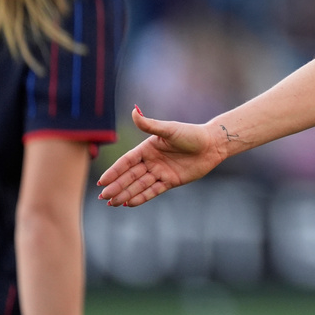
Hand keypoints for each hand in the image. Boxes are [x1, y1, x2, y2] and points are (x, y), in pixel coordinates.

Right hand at [96, 107, 224, 206]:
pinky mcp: (171, 181)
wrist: (212, 145)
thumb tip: (133, 110)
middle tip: (103, 197)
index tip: (101, 182)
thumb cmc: (191, 134)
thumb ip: (150, 124)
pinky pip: (153, 191)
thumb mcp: (169, 129)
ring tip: (112, 203)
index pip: (127, 162)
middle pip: (130, 176)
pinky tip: (129, 204)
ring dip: (126, 194)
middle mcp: (152, 161)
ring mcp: (161, 172)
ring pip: (139, 185)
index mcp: (148, 148)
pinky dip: (142, 197)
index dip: (114, 172)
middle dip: (117, 186)